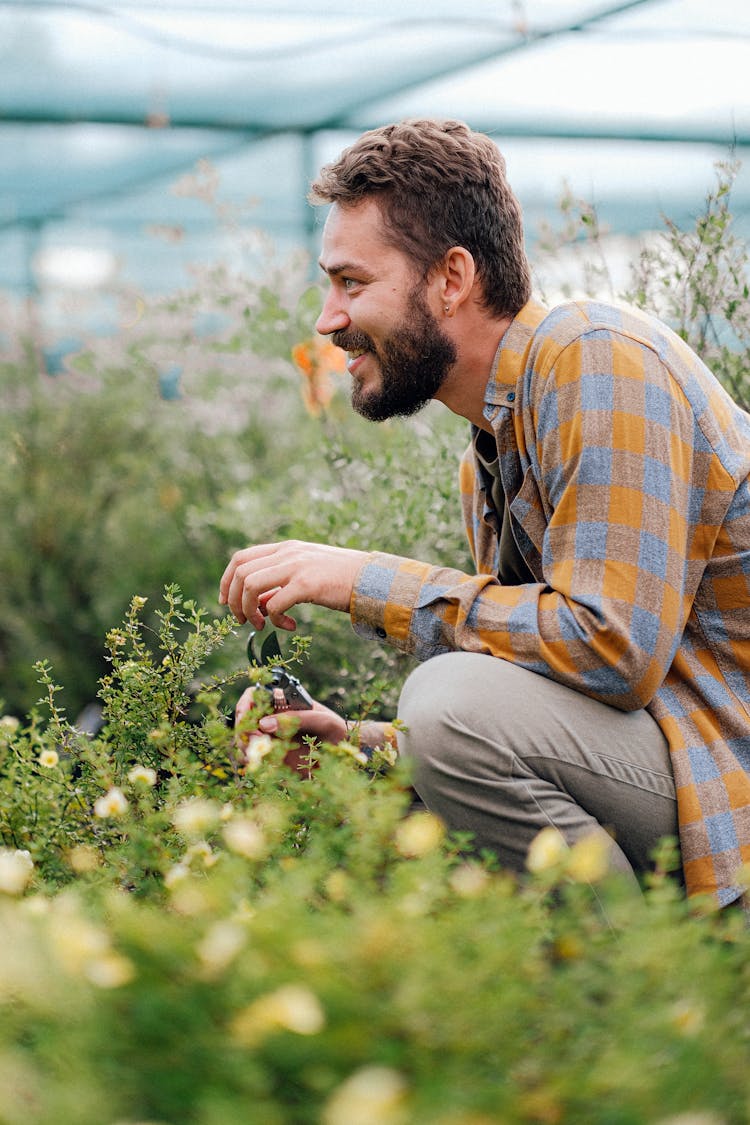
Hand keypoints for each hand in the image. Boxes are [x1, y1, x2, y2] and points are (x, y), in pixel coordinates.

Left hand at [219, 539, 369, 629]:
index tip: (225, 602)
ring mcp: (296, 567)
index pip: (241, 558)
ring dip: (249, 610)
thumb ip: (281, 583)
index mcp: (286, 548)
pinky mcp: (307, 584)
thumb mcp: (306, 573)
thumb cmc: (341, 580)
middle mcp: (287, 553)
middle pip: (240, 572)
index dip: (226, 581)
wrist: (372, 579)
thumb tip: (258, 604)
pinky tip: (291, 627)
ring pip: (250, 585)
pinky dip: (276, 620)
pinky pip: (275, 605)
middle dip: (234, 601)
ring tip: (261, 625)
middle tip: (243, 620)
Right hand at [235, 684, 348, 773]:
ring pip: (244, 742)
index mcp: (281, 703)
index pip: (253, 696)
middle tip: (260, 742)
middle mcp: (271, 719)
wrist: (344, 751)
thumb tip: (264, 724)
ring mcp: (270, 738)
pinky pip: (254, 760)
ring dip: (246, 749)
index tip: (246, 718)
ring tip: (263, 756)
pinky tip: (266, 766)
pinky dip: (254, 763)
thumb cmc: (334, 728)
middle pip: (243, 721)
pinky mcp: (272, 758)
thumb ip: (294, 719)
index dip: (245, 705)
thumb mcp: (320, 720)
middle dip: (244, 732)